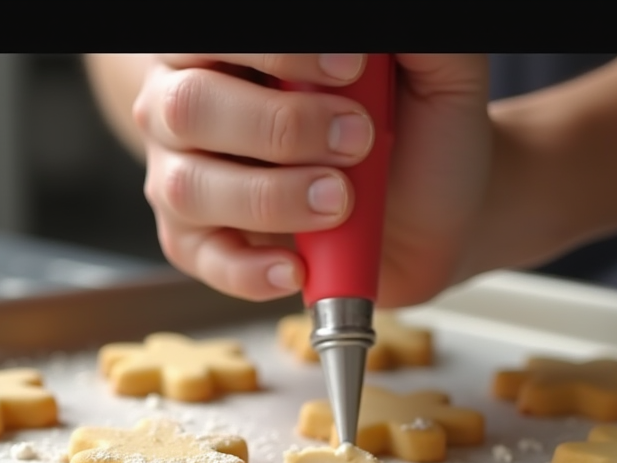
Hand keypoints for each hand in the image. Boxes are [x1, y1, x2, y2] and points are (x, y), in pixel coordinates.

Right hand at [132, 54, 491, 306]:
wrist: (431, 215)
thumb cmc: (416, 132)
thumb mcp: (431, 73)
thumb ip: (405, 41)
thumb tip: (376, 40)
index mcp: (230, 47)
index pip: (220, 38)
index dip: (278, 53)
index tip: (351, 69)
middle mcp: (188, 103)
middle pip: (188, 108)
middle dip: (280, 128)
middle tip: (356, 143)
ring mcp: (184, 175)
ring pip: (188, 188)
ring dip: (271, 198)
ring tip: (339, 202)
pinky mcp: (197, 243)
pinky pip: (203, 259)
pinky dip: (251, 270)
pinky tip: (296, 267)